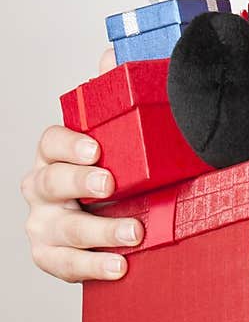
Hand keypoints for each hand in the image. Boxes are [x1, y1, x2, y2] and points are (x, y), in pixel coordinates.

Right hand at [21, 50, 143, 281]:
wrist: (112, 213)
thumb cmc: (113, 167)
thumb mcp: (116, 130)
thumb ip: (111, 92)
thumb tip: (111, 53)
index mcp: (55, 152)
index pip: (50, 142)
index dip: (69, 144)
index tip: (96, 148)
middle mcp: (41, 187)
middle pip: (50, 182)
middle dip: (79, 184)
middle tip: (111, 186)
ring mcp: (42, 223)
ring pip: (61, 228)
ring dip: (98, 232)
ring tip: (133, 233)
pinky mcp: (50, 256)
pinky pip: (64, 265)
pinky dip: (91, 267)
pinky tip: (119, 266)